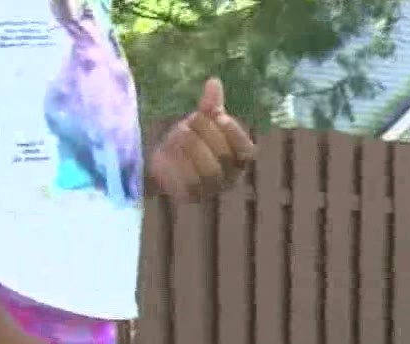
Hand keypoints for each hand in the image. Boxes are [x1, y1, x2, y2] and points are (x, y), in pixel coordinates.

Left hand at [148, 77, 255, 201]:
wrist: (164, 163)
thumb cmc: (190, 139)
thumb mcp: (201, 121)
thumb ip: (210, 105)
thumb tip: (214, 81)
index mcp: (238, 161)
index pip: (245, 150)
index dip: (234, 133)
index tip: (219, 116)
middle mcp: (228, 179)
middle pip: (224, 157)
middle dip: (207, 135)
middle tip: (190, 120)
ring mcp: (210, 190)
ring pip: (207, 170)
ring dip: (192, 147)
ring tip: (179, 131)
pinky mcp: (190, 197)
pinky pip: (188, 181)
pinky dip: (179, 161)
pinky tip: (170, 148)